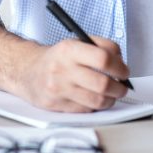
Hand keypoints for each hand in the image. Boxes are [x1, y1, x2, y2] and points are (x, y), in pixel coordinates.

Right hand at [7, 36, 131, 112]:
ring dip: (110, 100)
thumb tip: (121, 62)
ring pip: (96, 101)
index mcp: (69, 49)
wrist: (28, 71)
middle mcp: (62, 69)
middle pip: (102, 83)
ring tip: (112, 95)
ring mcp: (58, 89)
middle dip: (119, 88)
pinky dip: (95, 106)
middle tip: (123, 86)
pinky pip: (85, 110)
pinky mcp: (56, 105)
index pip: (103, 58)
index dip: (119, 67)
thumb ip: (101, 47)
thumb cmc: (58, 57)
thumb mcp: (77, 42)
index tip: (124, 71)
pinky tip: (95, 99)